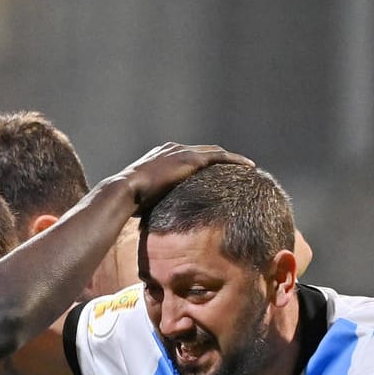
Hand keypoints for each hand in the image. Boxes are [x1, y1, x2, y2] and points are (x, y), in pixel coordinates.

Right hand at [117, 143, 254, 209]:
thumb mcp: (143, 201)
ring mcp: (181, 152)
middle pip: (204, 152)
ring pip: (215, 152)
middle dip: (220, 159)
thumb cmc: (128, 201)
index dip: (202, 164)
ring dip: (231, 159)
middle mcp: (172, 150)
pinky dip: (235, 161)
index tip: (213, 173)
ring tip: (247, 167)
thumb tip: (151, 225)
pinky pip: (220, 157)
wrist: (125, 190)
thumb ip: (153, 204)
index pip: (187, 158)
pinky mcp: (190, 159)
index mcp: (160, 157)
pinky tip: (249, 167)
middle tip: (236, 168)